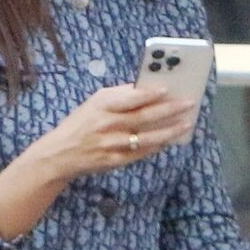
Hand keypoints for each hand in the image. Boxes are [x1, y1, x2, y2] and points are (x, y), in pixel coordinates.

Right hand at [40, 81, 197, 180]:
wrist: (60, 154)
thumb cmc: (81, 123)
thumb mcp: (94, 103)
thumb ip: (119, 95)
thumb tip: (146, 87)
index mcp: (101, 105)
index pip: (130, 98)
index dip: (150, 94)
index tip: (168, 89)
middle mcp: (107, 125)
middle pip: (143, 117)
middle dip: (169, 110)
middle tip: (188, 104)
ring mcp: (112, 145)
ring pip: (147, 138)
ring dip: (169, 131)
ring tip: (186, 124)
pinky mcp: (115, 161)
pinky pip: (141, 153)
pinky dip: (157, 146)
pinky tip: (170, 140)